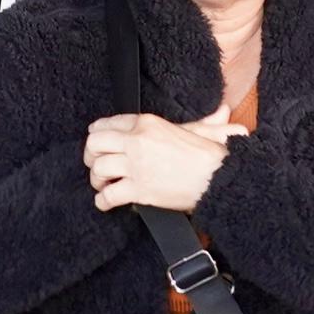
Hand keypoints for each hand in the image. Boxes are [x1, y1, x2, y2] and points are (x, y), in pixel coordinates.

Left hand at [85, 112, 231, 213]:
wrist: (219, 180)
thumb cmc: (212, 157)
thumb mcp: (203, 131)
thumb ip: (202, 122)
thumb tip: (222, 111)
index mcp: (148, 122)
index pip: (110, 122)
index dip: (98, 131)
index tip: (96, 138)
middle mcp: (137, 141)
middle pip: (95, 143)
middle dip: (91, 155)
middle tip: (95, 163)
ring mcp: (135, 165)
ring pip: (98, 168)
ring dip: (97, 179)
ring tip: (103, 184)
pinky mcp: (138, 189)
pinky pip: (108, 195)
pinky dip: (102, 201)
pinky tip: (105, 202)